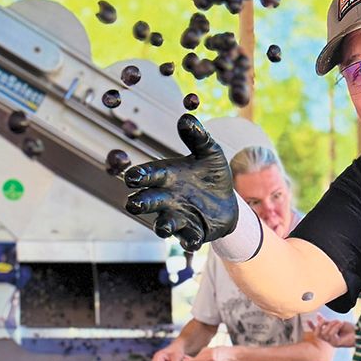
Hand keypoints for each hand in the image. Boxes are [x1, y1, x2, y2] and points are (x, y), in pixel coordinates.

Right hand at [124, 114, 237, 251]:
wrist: (229, 201)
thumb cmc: (211, 175)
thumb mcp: (210, 154)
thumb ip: (198, 138)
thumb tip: (187, 118)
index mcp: (167, 177)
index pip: (149, 175)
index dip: (140, 176)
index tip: (132, 177)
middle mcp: (168, 198)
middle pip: (148, 202)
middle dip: (140, 203)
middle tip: (134, 203)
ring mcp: (179, 217)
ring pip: (164, 223)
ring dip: (162, 225)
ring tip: (164, 227)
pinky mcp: (193, 232)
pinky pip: (188, 238)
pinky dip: (189, 240)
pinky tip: (192, 241)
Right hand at [307, 314, 355, 347]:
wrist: (359, 333)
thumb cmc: (349, 329)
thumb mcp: (336, 323)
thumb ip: (326, 321)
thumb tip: (318, 316)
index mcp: (328, 334)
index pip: (317, 331)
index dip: (311, 326)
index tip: (307, 320)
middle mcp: (329, 339)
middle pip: (317, 334)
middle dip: (318, 326)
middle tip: (323, 320)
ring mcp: (332, 342)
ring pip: (324, 333)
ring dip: (331, 325)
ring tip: (338, 321)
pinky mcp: (336, 344)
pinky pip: (331, 335)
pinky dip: (335, 328)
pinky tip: (340, 324)